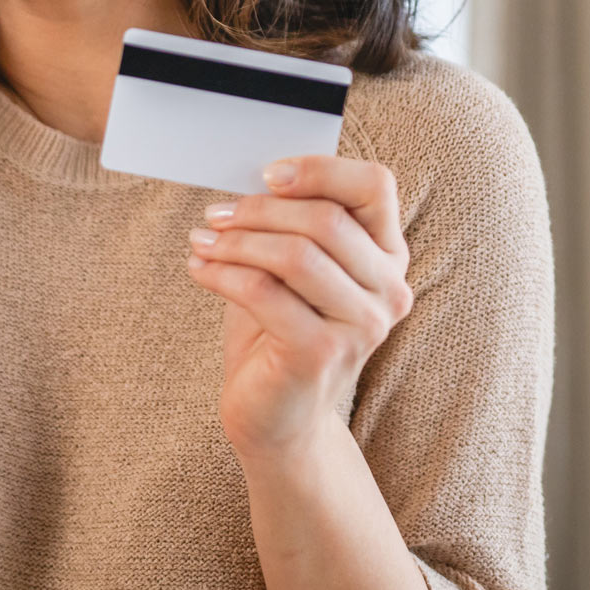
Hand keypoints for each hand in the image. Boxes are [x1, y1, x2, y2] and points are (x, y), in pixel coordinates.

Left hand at [187, 156, 413, 461]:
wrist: (278, 420)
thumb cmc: (281, 333)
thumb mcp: (295, 270)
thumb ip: (294, 225)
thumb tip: (253, 180)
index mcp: (388, 257)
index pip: (376, 186)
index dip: (321, 169)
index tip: (268, 174)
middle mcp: (389, 290)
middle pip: (327, 219)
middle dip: (261, 209)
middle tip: (217, 214)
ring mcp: (362, 326)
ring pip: (296, 254)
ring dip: (237, 241)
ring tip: (203, 241)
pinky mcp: (321, 353)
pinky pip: (264, 292)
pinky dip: (222, 273)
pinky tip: (200, 270)